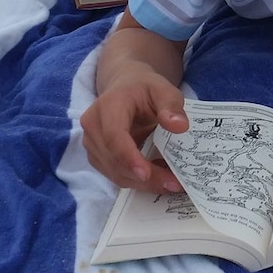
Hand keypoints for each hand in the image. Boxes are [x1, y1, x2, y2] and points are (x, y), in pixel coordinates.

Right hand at [80, 66, 188, 192]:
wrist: (126, 88)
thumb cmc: (145, 88)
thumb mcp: (164, 89)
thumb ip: (172, 105)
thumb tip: (180, 126)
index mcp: (108, 106)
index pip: (113, 136)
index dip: (128, 157)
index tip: (146, 174)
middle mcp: (93, 126)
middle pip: (115, 160)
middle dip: (145, 177)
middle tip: (174, 184)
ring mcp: (92, 143)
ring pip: (115, 173)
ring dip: (142, 183)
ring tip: (171, 182)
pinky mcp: (97, 156)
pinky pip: (115, 175)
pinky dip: (137, 181)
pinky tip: (158, 177)